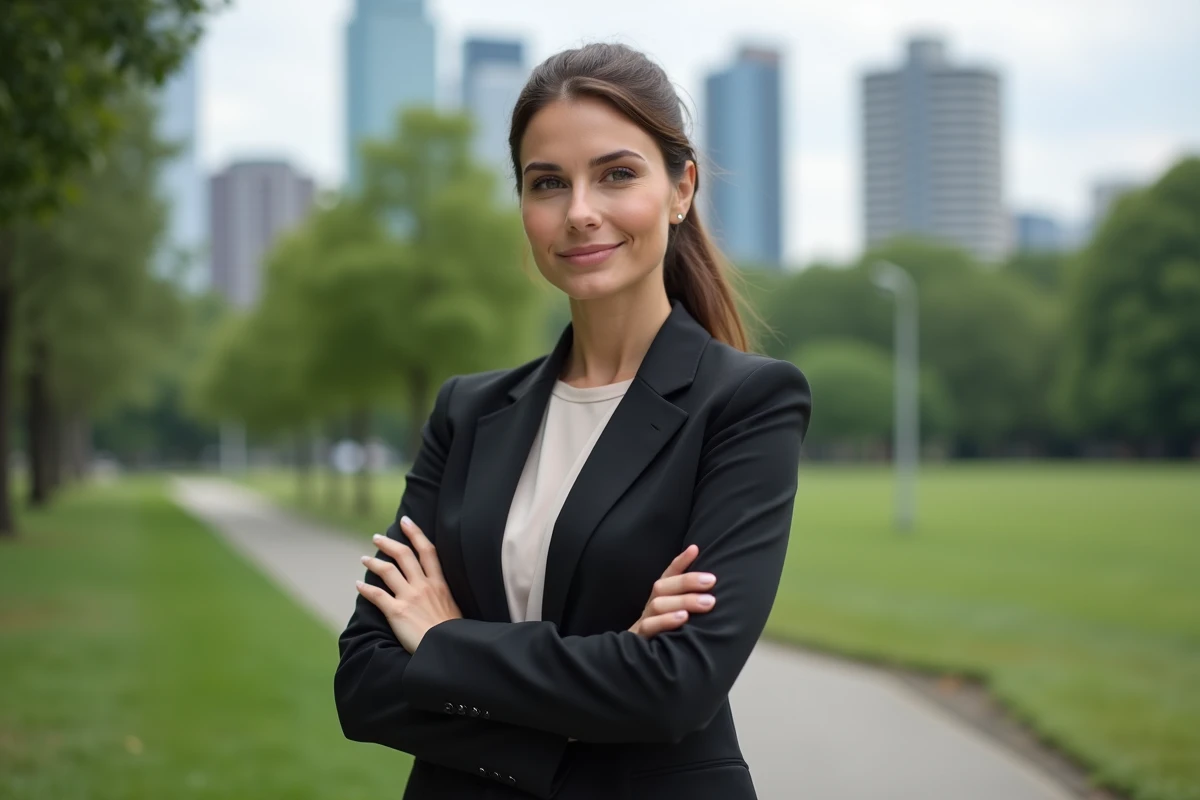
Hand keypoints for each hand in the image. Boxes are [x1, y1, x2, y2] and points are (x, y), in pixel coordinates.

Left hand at [356, 516, 461, 652]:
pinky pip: (377, 595)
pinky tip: (358, 585)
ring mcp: (409, 597)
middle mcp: (424, 586)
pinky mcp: (397, 612)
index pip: (427, 551)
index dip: (416, 533)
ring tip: (363, 558)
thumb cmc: (453, 634)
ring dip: (373, 562)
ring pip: (388, 571)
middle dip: (389, 543)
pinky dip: (365, 588)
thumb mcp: (454, 608)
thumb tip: (438, 595)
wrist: (447, 650)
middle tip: (377, 537)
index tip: (406, 521)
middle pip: (404, 555)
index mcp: (439, 584)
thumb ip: (443, 597)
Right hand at [628, 544, 716, 637]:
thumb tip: (715, 597)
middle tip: (712, 581)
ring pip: (657, 604)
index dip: (680, 563)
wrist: (639, 675)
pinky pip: (649, 627)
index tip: (695, 548)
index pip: (667, 577)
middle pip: (662, 587)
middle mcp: (649, 610)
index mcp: (658, 603)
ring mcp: (643, 625)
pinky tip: (683, 618)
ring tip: (707, 602)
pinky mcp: (639, 641)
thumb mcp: (675, 625)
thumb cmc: (665, 646)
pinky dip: (666, 621)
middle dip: (688, 581)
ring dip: (683, 600)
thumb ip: (688, 610)